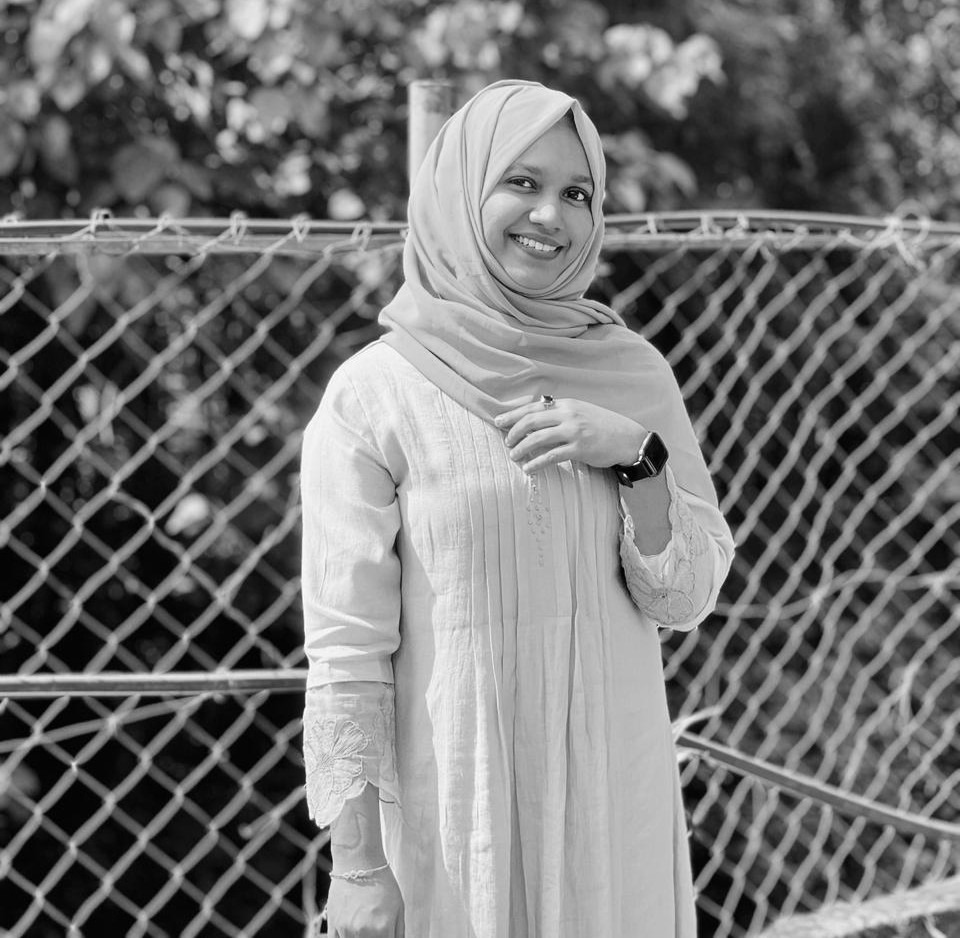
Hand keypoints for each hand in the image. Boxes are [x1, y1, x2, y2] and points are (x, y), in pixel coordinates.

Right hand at [325, 866, 404, 936]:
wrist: (358, 861)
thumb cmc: (381, 882)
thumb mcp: (398, 907)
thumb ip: (398, 933)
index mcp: (382, 928)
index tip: (385, 936)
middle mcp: (363, 932)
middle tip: (375, 932)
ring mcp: (346, 929)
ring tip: (364, 928)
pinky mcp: (333, 924)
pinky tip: (352, 932)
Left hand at [495, 397, 644, 473]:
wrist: (629, 438)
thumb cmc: (603, 427)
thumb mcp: (582, 412)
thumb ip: (561, 414)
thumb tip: (536, 421)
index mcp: (567, 404)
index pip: (533, 407)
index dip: (513, 414)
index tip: (498, 422)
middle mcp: (568, 414)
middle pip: (531, 420)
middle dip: (514, 431)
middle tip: (506, 441)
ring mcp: (574, 431)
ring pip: (538, 438)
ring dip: (521, 448)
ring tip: (513, 456)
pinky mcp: (580, 448)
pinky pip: (551, 456)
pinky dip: (536, 463)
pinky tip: (528, 469)